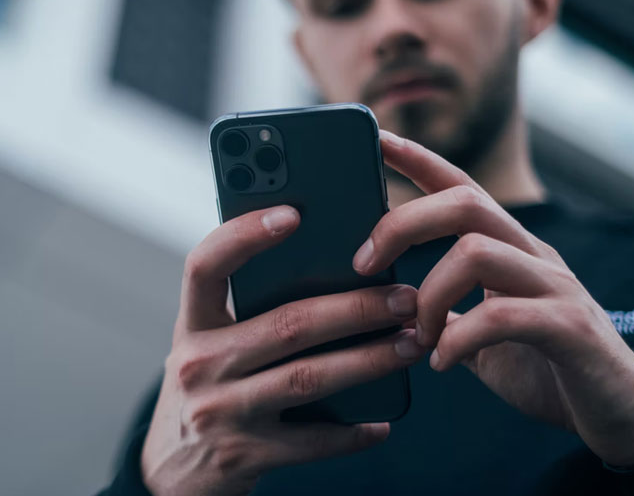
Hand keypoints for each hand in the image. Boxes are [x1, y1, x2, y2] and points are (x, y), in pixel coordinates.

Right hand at [141, 205, 424, 495]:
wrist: (172, 472)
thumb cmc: (208, 387)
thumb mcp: (212, 342)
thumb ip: (251, 309)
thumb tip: (336, 272)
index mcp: (193, 323)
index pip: (206, 265)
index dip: (244, 235)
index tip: (293, 213)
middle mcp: (199, 363)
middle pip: (287, 323)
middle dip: (355, 308)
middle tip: (404, 297)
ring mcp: (220, 411)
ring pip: (308, 376)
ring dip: (369, 360)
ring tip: (411, 343)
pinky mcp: (244, 454)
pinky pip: (311, 440)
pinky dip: (352, 431)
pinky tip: (382, 420)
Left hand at [352, 130, 633, 466]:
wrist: (620, 412)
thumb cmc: (547, 367)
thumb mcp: (485, 334)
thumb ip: (449, 314)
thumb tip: (397, 308)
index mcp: (510, 249)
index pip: (461, 187)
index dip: (419, 159)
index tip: (377, 138)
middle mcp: (533, 255)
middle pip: (464, 203)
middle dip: (402, 224)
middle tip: (364, 263)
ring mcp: (555, 286)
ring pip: (476, 251)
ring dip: (429, 295)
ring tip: (417, 334)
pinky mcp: (570, 327)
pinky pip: (502, 316)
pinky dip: (458, 339)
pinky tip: (443, 362)